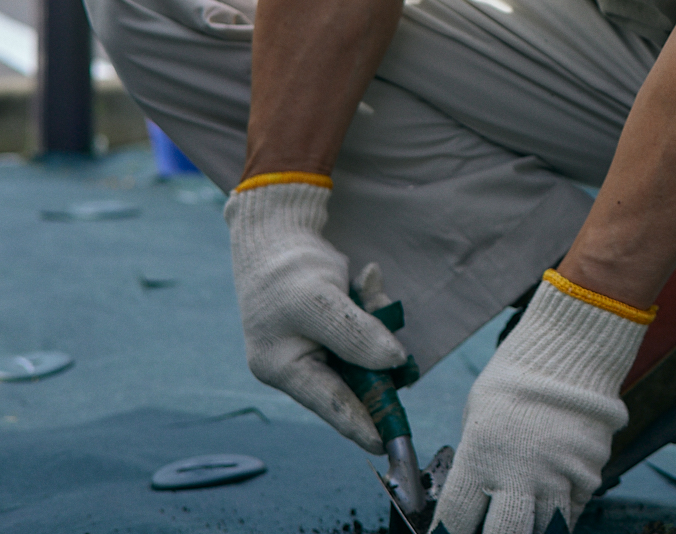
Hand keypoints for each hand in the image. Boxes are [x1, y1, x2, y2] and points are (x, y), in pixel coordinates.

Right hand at [223, 179, 406, 451]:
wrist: (279, 231)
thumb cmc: (288, 270)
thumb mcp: (319, 302)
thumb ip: (355, 335)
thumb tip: (394, 363)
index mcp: (283, 368)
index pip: (330, 404)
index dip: (362, 423)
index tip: (389, 443)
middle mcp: (299, 364)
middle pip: (354, 380)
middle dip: (379, 359)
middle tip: (397, 343)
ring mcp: (317, 346)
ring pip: (367, 353)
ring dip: (379, 323)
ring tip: (369, 287)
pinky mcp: (334, 328)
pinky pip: (367, 329)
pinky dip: (375, 306)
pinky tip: (369, 276)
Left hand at [432, 275, 646, 533]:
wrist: (570, 348)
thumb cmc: (517, 375)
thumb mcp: (478, 413)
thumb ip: (475, 456)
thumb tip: (477, 486)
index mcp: (481, 457)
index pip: (455, 519)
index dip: (448, 532)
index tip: (451, 531)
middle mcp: (519, 474)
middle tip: (496, 527)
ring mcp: (557, 476)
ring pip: (546, 529)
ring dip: (534, 526)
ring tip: (527, 515)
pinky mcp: (588, 472)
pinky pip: (575, 509)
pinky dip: (563, 511)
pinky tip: (554, 500)